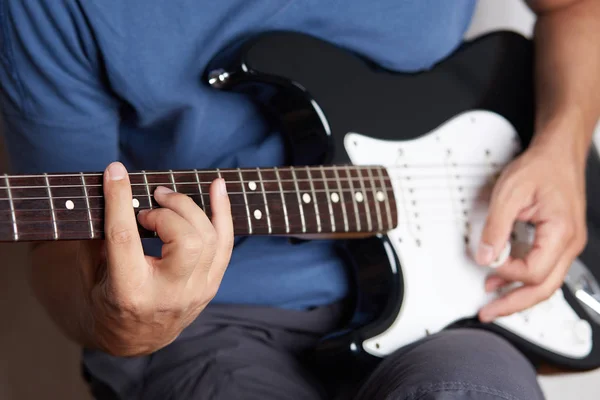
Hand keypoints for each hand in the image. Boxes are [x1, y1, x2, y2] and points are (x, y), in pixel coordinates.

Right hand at [90, 162, 233, 355]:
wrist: (136, 338)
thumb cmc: (107, 298)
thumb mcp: (91, 273)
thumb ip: (100, 234)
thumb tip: (113, 185)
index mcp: (128, 292)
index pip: (126, 238)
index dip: (120, 200)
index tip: (116, 172)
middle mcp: (168, 295)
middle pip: (185, 240)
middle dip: (168, 211)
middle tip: (150, 203)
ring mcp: (196, 292)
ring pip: (210, 239)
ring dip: (190, 208)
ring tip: (167, 197)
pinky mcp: (211, 285)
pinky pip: (226, 243)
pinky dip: (222, 211)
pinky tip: (217, 186)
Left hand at [475, 142, 587, 321]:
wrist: (557, 154)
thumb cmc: (540, 167)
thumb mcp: (510, 193)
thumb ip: (496, 227)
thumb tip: (486, 257)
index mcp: (561, 232)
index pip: (534, 271)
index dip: (507, 273)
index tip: (487, 262)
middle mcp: (569, 243)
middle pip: (544, 289)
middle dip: (513, 304)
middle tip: (488, 312)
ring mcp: (566, 244)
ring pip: (545, 283)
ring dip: (517, 294)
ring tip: (491, 302)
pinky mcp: (557, 242)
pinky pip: (542, 269)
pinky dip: (521, 279)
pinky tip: (502, 281)